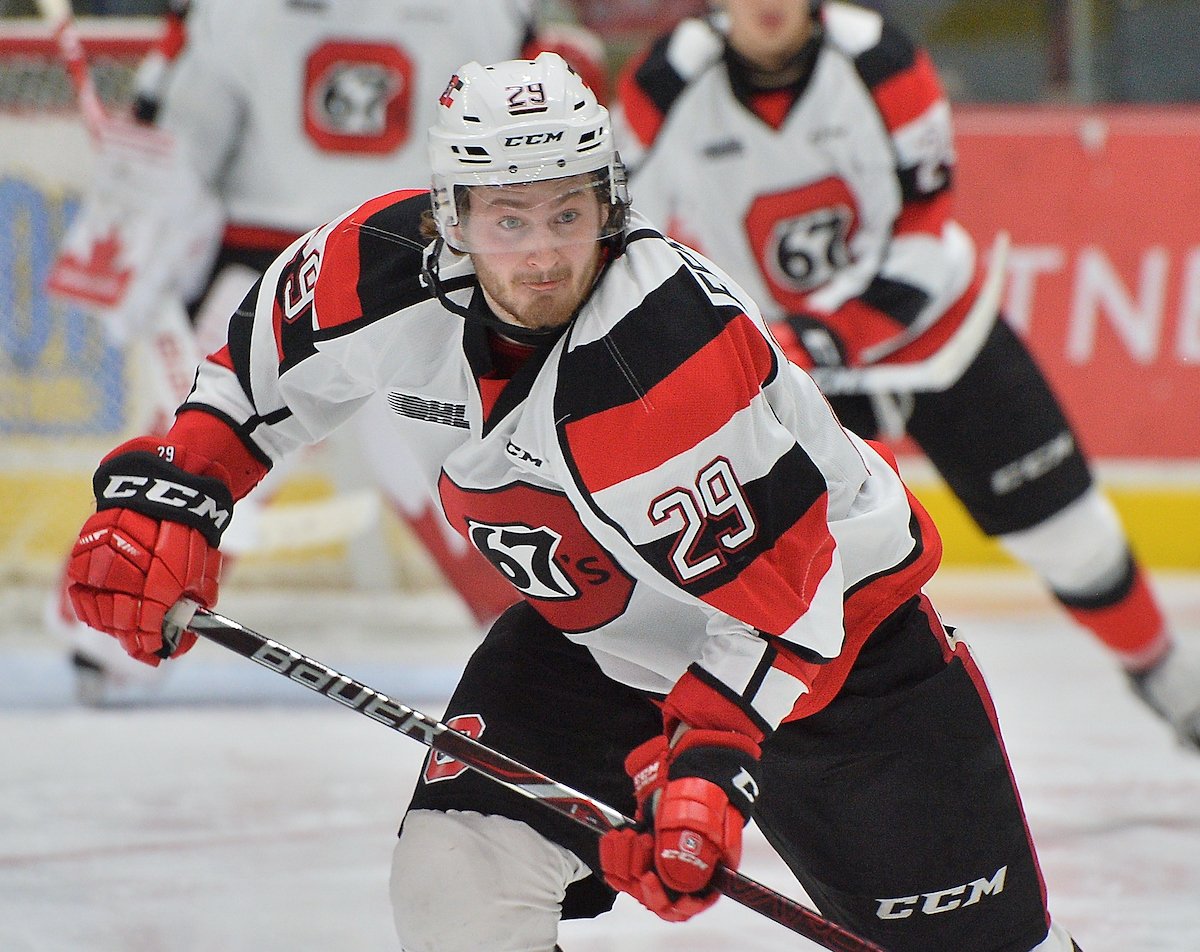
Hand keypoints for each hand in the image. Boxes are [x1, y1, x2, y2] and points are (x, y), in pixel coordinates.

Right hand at [67, 507, 218, 664]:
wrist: (163, 493)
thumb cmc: (188, 534)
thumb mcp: (203, 575)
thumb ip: (194, 607)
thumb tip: (185, 634)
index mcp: (157, 593)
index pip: (147, 635)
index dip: (152, 649)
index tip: (157, 654)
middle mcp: (124, 586)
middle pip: (120, 628)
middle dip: (133, 638)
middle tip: (142, 640)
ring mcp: (99, 573)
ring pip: (97, 615)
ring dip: (111, 623)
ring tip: (124, 623)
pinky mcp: (83, 558)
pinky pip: (79, 594)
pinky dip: (90, 605)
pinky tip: (103, 606)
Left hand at [599, 729, 759, 920]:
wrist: (694, 750)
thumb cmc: (705, 780)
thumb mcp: (701, 816)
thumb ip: (693, 855)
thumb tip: (683, 887)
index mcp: (711, 864)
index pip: (692, 903)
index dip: (671, 903)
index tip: (649, 881)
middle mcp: (688, 863)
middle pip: (661, 896)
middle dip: (641, 877)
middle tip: (638, 849)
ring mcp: (664, 852)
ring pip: (638, 879)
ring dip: (626, 862)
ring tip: (628, 835)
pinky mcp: (646, 840)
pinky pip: (624, 862)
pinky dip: (614, 854)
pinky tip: (617, 835)